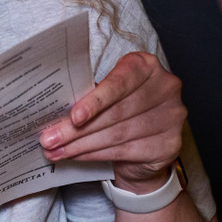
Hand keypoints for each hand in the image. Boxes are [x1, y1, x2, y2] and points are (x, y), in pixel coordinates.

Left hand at [40, 49, 186, 187]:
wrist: (144, 146)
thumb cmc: (120, 110)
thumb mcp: (106, 95)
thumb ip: (89, 97)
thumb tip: (53, 114)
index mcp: (146, 65)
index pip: (120, 81)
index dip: (96, 100)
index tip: (73, 116)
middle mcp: (165, 87)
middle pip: (116, 112)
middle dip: (77, 129)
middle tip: (50, 139)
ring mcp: (171, 116)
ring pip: (117, 134)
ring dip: (82, 145)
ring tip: (57, 151)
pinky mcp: (170, 144)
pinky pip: (126, 151)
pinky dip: (96, 155)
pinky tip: (77, 156)